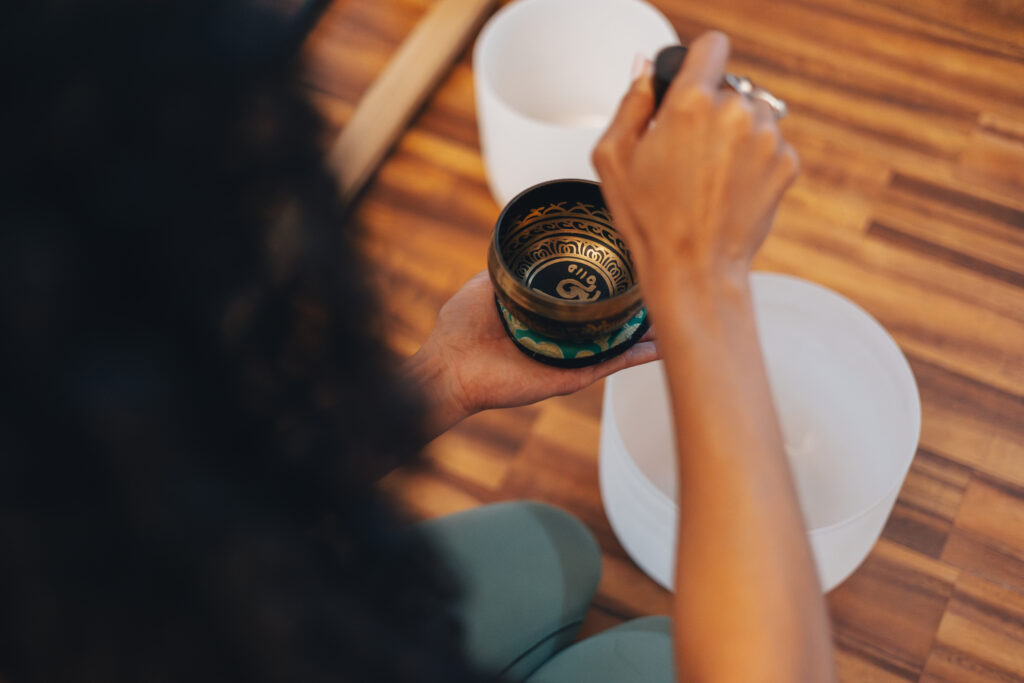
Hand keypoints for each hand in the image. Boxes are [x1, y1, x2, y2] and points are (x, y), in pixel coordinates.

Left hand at [403, 271, 658, 440]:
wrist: (449, 368)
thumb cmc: (459, 330)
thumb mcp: (486, 286)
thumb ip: (508, 270)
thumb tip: (523, 245)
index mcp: (546, 319)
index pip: (586, 301)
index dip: (609, 285)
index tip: (632, 265)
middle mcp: (563, 338)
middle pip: (611, 322)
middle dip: (640, 309)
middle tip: (667, 288)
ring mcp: (571, 358)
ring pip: (620, 342)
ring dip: (650, 330)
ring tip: (679, 314)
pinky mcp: (573, 376)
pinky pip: (612, 364)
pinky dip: (639, 355)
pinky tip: (664, 344)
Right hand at [592, 32, 798, 303]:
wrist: (695, 270)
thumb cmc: (650, 222)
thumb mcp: (612, 158)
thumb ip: (631, 101)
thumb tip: (647, 70)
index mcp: (691, 104)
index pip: (711, 46)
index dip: (696, 61)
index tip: (689, 82)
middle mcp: (736, 112)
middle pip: (727, 87)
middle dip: (708, 110)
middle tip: (685, 153)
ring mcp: (766, 138)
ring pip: (751, 114)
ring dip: (733, 134)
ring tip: (707, 176)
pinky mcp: (786, 163)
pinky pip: (768, 144)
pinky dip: (751, 161)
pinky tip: (727, 190)